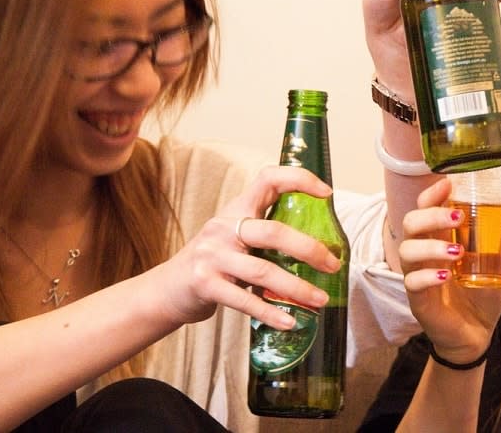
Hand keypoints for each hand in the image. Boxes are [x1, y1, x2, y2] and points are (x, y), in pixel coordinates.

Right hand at [149, 166, 341, 330]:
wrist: (166, 289)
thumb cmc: (213, 262)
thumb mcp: (234, 237)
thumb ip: (265, 235)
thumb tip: (319, 248)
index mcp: (236, 209)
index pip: (267, 179)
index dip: (299, 179)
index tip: (327, 193)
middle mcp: (223, 227)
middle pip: (273, 231)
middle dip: (308, 249)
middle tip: (333, 265)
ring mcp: (212, 255)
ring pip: (263, 270)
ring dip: (297, 288)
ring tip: (320, 300)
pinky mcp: (204, 284)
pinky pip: (245, 300)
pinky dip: (271, 312)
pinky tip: (290, 321)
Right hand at [398, 178, 500, 363]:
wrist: (476, 336)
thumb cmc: (480, 296)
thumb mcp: (497, 266)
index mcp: (439, 239)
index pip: (424, 207)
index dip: (431, 194)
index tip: (447, 183)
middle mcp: (423, 254)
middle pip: (410, 223)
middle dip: (431, 215)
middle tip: (457, 218)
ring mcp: (417, 276)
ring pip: (407, 251)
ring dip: (431, 247)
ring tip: (457, 252)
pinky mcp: (418, 301)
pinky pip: (412, 283)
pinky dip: (427, 276)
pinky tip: (445, 276)